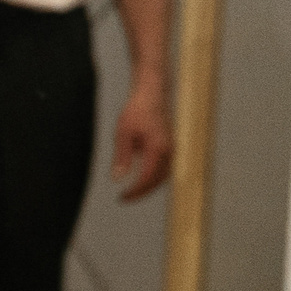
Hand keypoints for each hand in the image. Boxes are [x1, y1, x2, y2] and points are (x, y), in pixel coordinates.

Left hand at [113, 78, 172, 200]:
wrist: (152, 93)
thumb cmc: (136, 110)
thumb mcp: (123, 133)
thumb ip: (122, 157)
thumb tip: (117, 179)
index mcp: (158, 148)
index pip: (147, 178)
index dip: (135, 191)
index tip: (122, 197)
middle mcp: (169, 151)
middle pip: (158, 181)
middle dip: (142, 192)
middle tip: (125, 198)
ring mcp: (172, 148)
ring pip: (164, 176)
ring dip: (149, 186)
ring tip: (132, 191)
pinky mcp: (171, 146)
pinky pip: (165, 168)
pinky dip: (155, 176)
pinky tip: (141, 178)